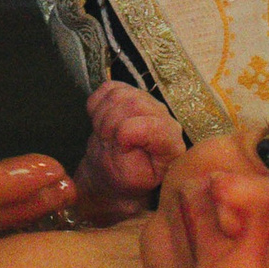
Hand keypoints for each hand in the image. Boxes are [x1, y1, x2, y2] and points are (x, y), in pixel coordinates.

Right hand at [74, 79, 185, 218]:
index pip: (153, 126)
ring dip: (102, 115)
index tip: (119, 149)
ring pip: (119, 94)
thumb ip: (131, 158)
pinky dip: (97, 103)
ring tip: (103, 134)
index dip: (126, 135)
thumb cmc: (125, 177)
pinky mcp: (130, 92)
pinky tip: (100, 121)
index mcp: (171, 142)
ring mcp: (147, 101)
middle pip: (133, 104)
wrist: (113, 170)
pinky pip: (108, 88)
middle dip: (109, 124)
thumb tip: (123, 132)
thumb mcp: (131, 179)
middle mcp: (164, 116)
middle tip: (105, 142)